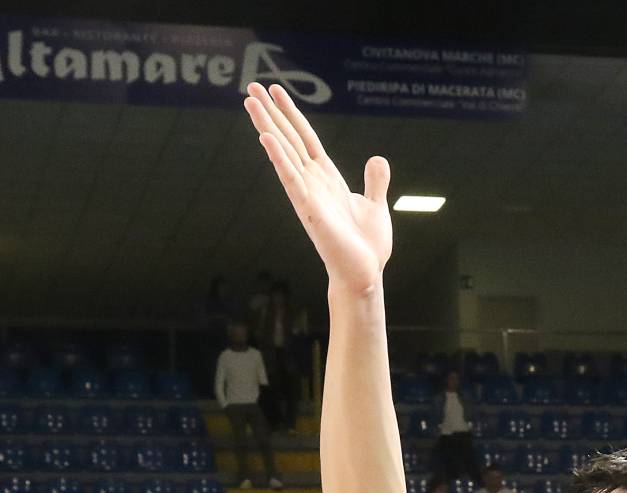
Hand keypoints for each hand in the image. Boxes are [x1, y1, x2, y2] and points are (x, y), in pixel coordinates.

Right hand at [245, 82, 392, 295]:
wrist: (365, 274)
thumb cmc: (367, 246)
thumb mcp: (375, 205)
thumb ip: (375, 181)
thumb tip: (377, 158)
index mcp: (326, 178)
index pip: (305, 137)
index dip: (291, 113)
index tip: (275, 90)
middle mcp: (312, 182)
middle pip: (288, 138)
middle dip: (270, 112)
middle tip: (250, 85)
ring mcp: (307, 194)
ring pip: (283, 152)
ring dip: (266, 125)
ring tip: (249, 101)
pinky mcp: (308, 210)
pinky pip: (290, 179)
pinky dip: (279, 158)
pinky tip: (266, 138)